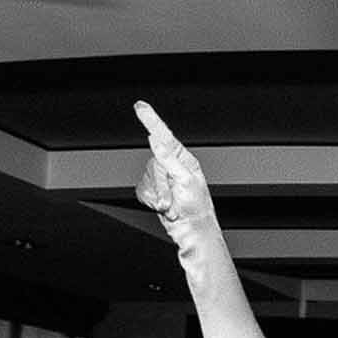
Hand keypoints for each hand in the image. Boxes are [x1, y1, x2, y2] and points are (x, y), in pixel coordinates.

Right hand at [134, 101, 218, 235]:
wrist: (192, 231)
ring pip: (146, 179)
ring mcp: (162, 179)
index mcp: (184, 160)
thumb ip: (169, 159)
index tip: (140, 106)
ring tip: (172, 206)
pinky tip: (164, 207)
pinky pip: (142, 190)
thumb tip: (157, 140)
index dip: (151, 120)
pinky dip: (151, 201)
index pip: (164, 135)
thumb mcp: (186, 180)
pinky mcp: (154, 191)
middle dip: (161, 186)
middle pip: (152, 164)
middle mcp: (172, 166)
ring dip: (158, 196)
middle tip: (172, 200)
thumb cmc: (197, 208)